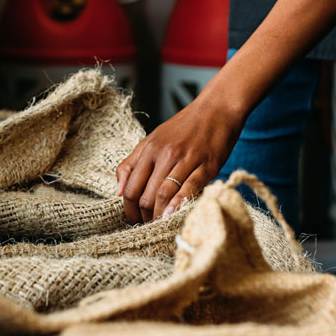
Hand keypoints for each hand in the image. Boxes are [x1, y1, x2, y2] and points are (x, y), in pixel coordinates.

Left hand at [116, 99, 243, 223]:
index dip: (128, 208)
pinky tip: (173, 215)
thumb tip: (118, 191)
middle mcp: (165, 153)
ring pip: (163, 194)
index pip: (130, 187)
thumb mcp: (153, 139)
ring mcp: (186, 159)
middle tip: (147, 226)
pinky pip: (189, 188)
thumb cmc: (185, 127)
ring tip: (158, 225)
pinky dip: (178, 204)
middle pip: (145, 195)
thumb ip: (133, 162)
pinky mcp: (207, 165)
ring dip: (158, 215)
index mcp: (149, 148)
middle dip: (143, 217)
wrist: (217, 109)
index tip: (133, 219)